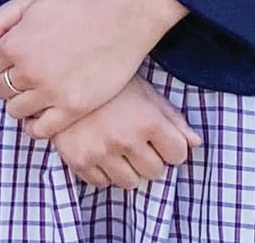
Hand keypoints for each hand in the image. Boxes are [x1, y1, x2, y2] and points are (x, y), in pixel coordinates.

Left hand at [0, 0, 187, 139]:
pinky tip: (39, 115)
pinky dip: (34, 126)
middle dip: (3, 82)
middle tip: (19, 76)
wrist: (121, 17)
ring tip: (31, 93)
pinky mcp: (74, 108)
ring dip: (17, 102)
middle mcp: (28, 71)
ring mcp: (51, 92)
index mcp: (14, 44)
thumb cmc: (76, 3)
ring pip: (15, 110)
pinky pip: (41, 130)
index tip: (5, 61)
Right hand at [51, 76, 200, 189]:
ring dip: (127, 169)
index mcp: (146, 119)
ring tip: (117, 147)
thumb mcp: (144, 91)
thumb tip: (195, 143)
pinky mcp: (77, 159)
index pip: (178, 154)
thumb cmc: (108, 81)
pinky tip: (98, 151)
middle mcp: (125, 138)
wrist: (59, 71)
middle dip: (149, 159)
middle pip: (155, 172)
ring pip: (129, 182)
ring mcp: (100, 151)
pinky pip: (100, 183)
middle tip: (135, 141)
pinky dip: (102, 172)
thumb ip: (172, 118)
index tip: (160, 139)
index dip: (172, 147)